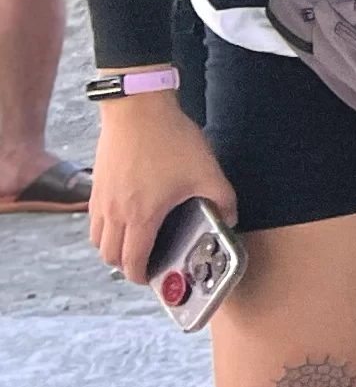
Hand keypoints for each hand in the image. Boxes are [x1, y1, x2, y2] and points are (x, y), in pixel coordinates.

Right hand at [89, 93, 230, 280]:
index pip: (132, 262)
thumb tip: (230, 218)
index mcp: (142, 216)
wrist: (138, 108)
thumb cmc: (170, 139)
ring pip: (97, 239)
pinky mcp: (97, 184)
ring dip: (113, 248)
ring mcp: (101, 199)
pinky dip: (106, 228)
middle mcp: (114, 212)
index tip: (153, 278)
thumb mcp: (208, 172)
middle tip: (146, 263)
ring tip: (137, 242)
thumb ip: (224, 201)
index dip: (142, 277)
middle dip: (127, 266)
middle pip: (109, 256)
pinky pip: (94, 219)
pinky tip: (128, 217)